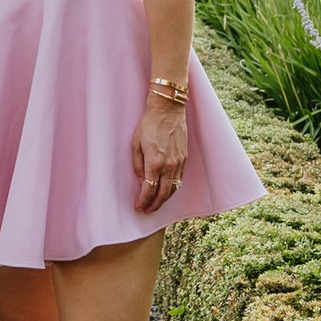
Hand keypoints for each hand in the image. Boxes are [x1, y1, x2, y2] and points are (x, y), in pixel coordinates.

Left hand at [131, 97, 187, 213]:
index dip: (143, 201)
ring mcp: (179, 162)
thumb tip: (141, 180)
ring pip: (173, 189)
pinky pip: (180, 179)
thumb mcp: (136, 144)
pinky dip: (173, 188)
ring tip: (156, 204)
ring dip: (165, 199)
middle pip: (163, 194)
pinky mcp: (184, 158)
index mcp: (155, 162)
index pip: (149, 189)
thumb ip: (137, 165)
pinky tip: (167, 191)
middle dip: (154, 205)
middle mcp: (169, 165)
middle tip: (147, 211)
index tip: (138, 207)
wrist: (168, 110)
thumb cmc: (149, 124)